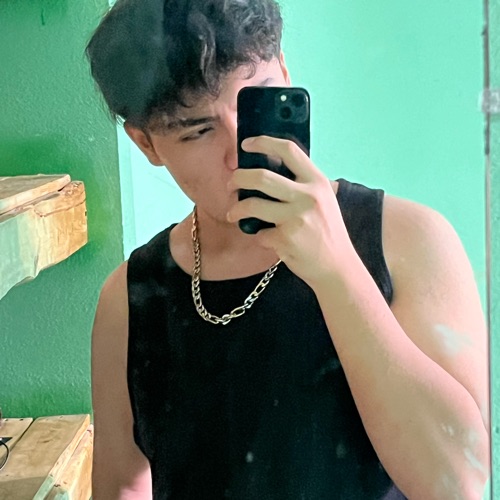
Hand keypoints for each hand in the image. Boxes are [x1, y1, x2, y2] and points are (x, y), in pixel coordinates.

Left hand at [227, 135, 356, 286]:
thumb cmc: (327, 232)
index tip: (247, 144)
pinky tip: (266, 239)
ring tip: (232, 213)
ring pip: (252, 205)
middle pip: (262, 177)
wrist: (337, 267)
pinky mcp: (285, 239)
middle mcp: (308, 196)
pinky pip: (259, 233)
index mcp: (317, 182)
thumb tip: (270, 169)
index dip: (264, 142)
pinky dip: (258, 236)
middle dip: (238, 178)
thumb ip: (302, 185)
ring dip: (236, 209)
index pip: (289, 150)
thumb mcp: (324, 200)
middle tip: (231, 183)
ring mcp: (296, 218)